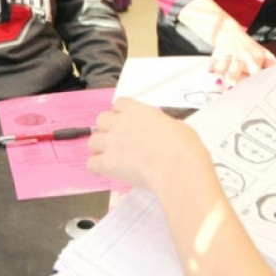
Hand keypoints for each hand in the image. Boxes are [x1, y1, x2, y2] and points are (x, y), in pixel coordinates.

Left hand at [88, 98, 204, 192]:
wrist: (177, 168)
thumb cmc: (184, 146)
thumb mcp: (177, 126)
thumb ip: (161, 125)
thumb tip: (162, 133)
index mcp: (137, 110)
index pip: (119, 104)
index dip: (121, 113)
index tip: (127, 123)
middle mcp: (120, 123)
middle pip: (101, 120)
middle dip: (107, 129)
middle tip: (118, 141)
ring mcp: (111, 142)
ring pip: (92, 141)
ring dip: (100, 148)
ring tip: (110, 158)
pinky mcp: (107, 163)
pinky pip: (92, 164)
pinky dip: (97, 168)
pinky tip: (106, 172)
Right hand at [209, 20, 275, 87]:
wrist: (226, 30)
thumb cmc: (247, 48)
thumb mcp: (262, 53)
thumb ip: (272, 64)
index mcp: (255, 58)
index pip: (258, 70)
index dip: (258, 79)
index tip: (259, 90)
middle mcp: (242, 57)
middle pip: (239, 67)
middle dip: (236, 76)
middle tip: (233, 87)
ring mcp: (228, 55)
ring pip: (224, 65)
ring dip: (221, 73)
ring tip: (219, 83)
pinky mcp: (216, 55)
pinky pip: (212, 63)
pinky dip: (210, 70)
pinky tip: (208, 76)